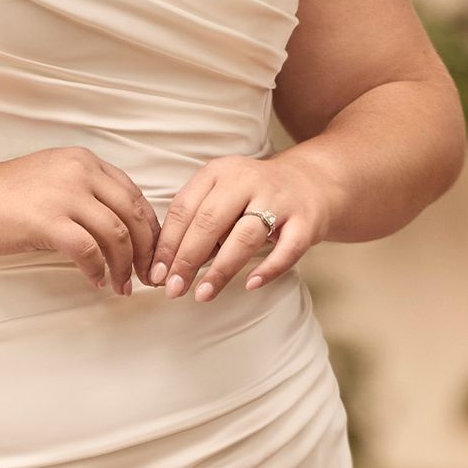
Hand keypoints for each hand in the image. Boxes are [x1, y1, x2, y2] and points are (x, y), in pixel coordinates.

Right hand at [0, 147, 158, 295]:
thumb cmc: (3, 197)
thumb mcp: (52, 179)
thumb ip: (84, 192)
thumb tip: (116, 225)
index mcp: (84, 161)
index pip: (133, 194)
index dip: (149, 228)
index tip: (150, 252)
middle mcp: (80, 172)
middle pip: (133, 214)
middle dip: (145, 250)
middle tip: (145, 275)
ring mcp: (65, 195)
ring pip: (116, 235)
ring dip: (124, 266)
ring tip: (122, 286)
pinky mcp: (48, 221)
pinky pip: (89, 251)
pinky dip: (98, 270)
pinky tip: (96, 281)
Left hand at [147, 152, 337, 299]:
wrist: (311, 183)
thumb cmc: (253, 199)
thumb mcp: (221, 198)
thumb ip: (195, 226)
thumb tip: (164, 270)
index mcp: (219, 172)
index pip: (184, 208)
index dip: (167, 244)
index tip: (156, 274)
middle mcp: (247, 180)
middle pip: (210, 221)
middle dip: (187, 259)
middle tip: (173, 289)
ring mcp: (279, 199)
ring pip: (245, 236)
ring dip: (221, 269)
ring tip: (202, 294)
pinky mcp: (306, 220)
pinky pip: (287, 248)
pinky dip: (269, 268)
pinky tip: (250, 284)